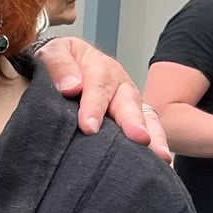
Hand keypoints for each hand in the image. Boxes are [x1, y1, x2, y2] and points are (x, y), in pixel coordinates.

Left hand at [38, 38, 171, 160]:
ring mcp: (128, 100)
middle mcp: (118, 82)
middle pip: (128, 101)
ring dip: (153, 135)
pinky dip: (157, 143)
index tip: (89, 127)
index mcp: (98, 64)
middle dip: (133, 121)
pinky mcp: (133, 117)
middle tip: (139, 138)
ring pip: (144, 115)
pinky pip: (149, 128)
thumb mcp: (52, 51)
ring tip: (160, 154)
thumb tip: (71, 87)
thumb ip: (59, 65)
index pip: (98, 85)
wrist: (64, 64)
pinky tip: (160, 161)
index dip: (95, 106)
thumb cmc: (58, 62)